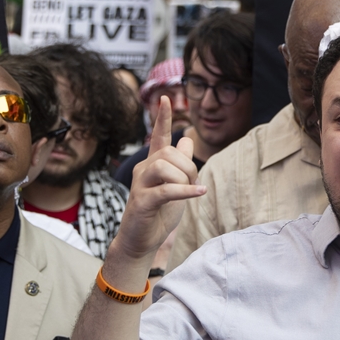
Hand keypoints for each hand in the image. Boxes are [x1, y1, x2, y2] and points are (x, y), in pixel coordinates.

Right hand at [117, 96, 203, 258]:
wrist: (142, 241)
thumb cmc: (159, 214)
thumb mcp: (175, 185)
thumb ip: (181, 164)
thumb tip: (187, 139)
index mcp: (152, 164)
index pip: (158, 136)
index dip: (163, 117)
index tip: (165, 98)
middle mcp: (143, 169)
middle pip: (170, 152)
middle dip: (188, 166)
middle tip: (192, 184)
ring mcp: (140, 184)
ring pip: (164, 166)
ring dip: (184, 178)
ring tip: (190, 191)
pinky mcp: (142, 201)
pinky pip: (166, 189)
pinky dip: (185, 190)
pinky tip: (199, 192)